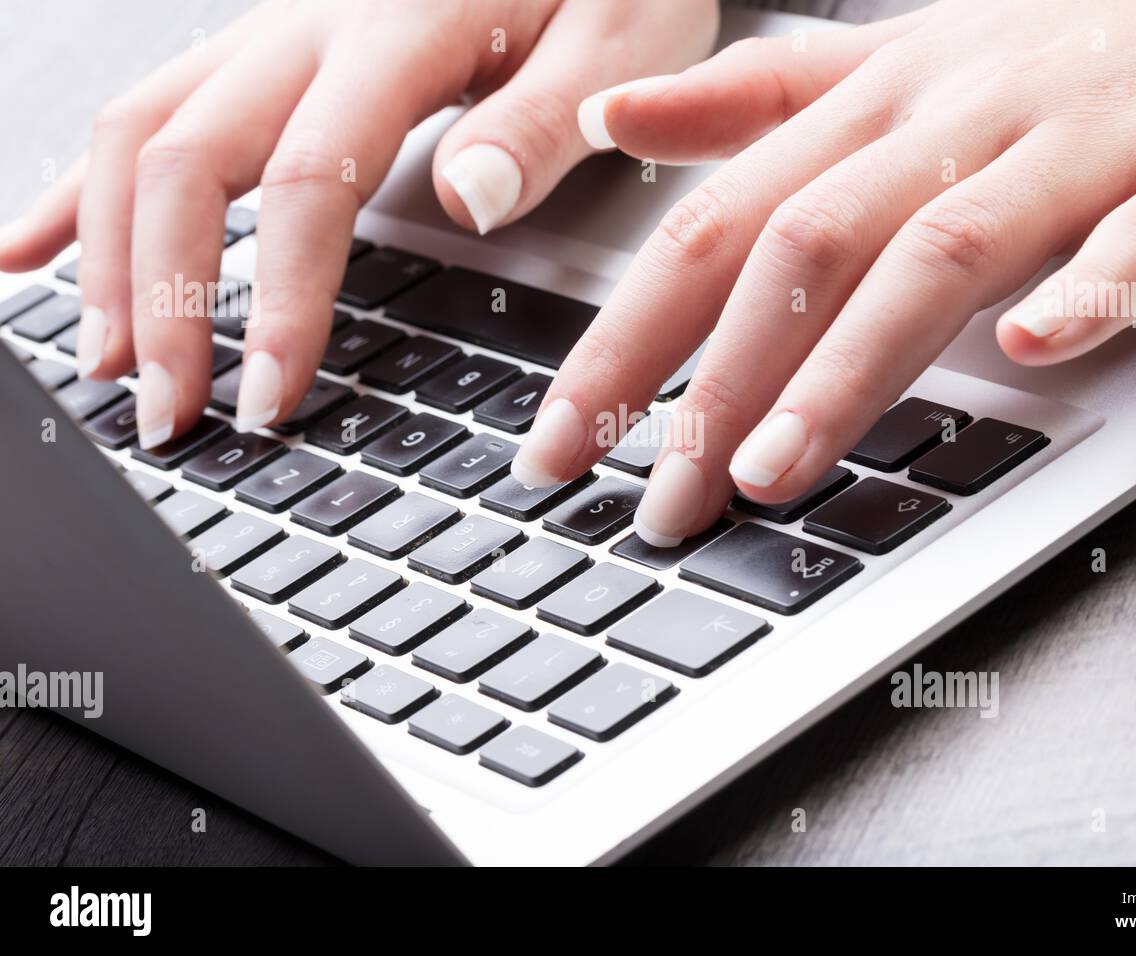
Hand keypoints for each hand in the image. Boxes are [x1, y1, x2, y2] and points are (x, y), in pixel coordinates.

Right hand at [0, 0, 717, 445]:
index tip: (272, 393)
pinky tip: (38, 245)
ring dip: (111, 254)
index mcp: (401, 26)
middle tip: (169, 411)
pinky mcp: (266, 50)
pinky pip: (153, 107)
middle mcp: (313, 24)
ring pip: (147, 132)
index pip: (309, 178)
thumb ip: (545, 121)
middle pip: (190, 158)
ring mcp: (275, 32)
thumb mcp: (617, 42)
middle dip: (167, 297)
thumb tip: (473, 196)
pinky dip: (87, 186)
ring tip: (103, 360)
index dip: (282, 297)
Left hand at [513, 0, 1135, 545]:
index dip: (625, 334)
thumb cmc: (1061, 49)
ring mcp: (1078, 146)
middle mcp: (957, 122)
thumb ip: (756, 99)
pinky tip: (1027, 355)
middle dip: (714, 382)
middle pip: (804, 248)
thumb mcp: (892, 58)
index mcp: (875, 103)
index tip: (564, 439)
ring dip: (848, 366)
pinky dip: (1084, 292)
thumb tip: (620, 120)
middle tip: (656, 497)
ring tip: (772, 471)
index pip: (717, 224)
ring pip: (940, 253)